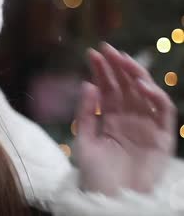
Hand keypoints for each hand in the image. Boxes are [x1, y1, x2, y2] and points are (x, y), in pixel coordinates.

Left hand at [75, 42, 176, 195]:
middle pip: (125, 86)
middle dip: (117, 66)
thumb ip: (85, 113)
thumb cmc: (95, 174)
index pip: (107, 88)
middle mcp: (129, 118)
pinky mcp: (162, 136)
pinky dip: (155, 96)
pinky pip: (163, 111)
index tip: (92, 53)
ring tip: (123, 60)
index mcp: (109, 118)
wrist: (111, 198)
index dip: (102, 70)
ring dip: (136, 74)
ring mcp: (146, 125)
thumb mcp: (83, 140)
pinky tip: (141, 84)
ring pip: (144, 93)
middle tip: (107, 48)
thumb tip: (87, 83)